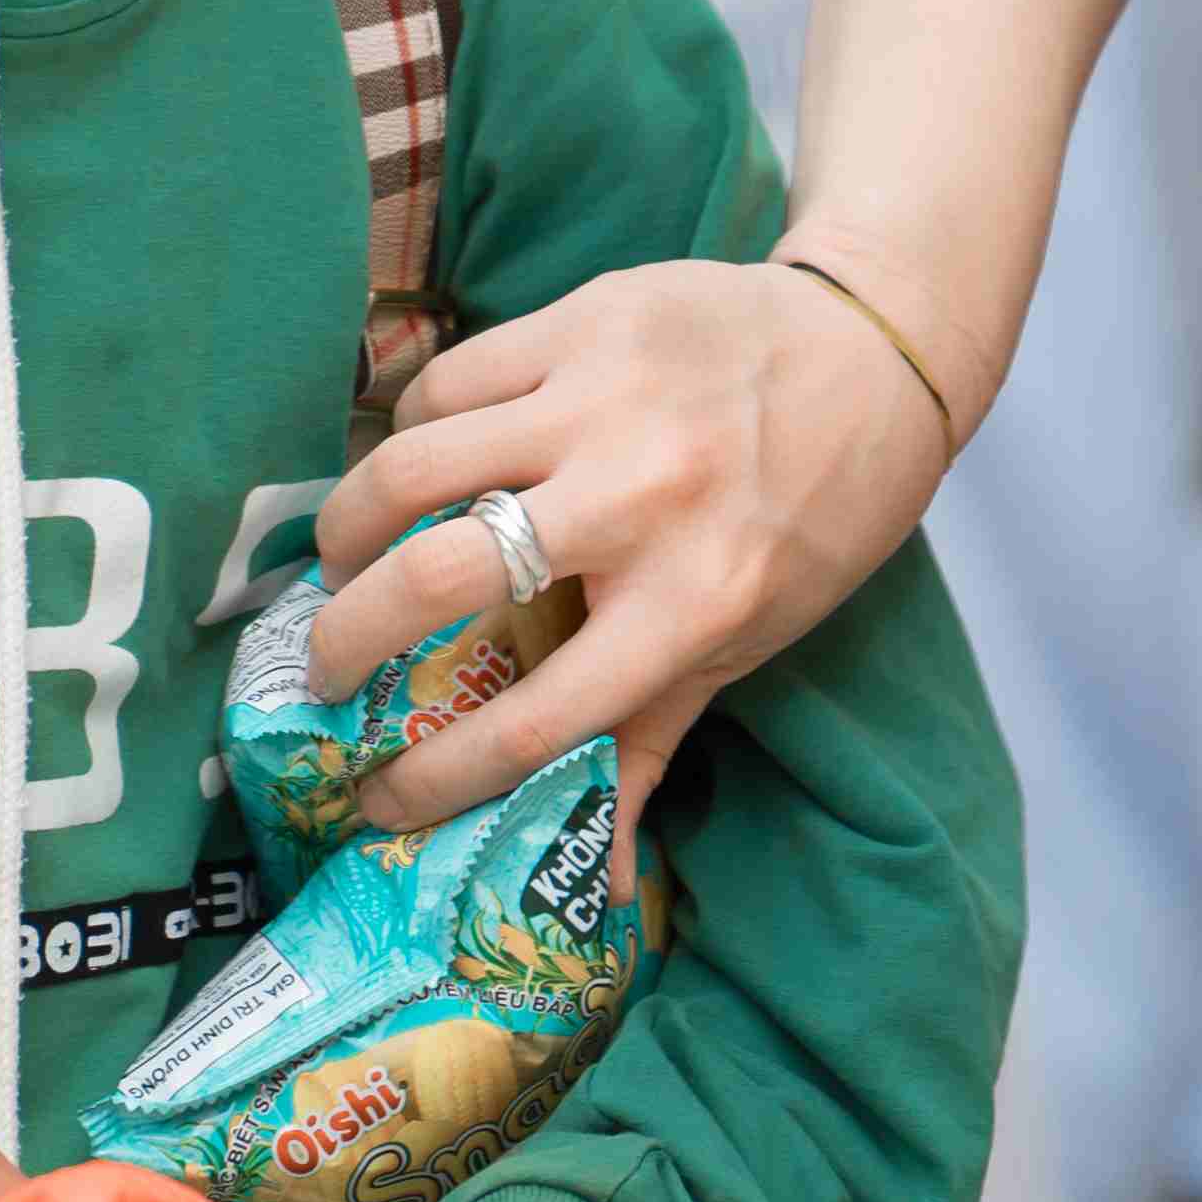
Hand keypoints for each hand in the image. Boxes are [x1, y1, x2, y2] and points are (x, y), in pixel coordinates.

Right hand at [299, 252, 963, 834]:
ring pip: (414, 463)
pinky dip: (410, 434)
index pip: (535, 720)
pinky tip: (414, 468)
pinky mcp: (585, 317)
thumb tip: (593, 883)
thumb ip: (651, 745)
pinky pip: (448, 382)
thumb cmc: (814, 516)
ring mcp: (608, 399)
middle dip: (346, 639)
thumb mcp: (750, 641)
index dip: (434, 779)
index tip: (373, 799)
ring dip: (350, 527)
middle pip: (438, 576)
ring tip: (342, 563)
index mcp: (697, 605)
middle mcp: (645, 500)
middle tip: (324, 669)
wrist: (876, 350)